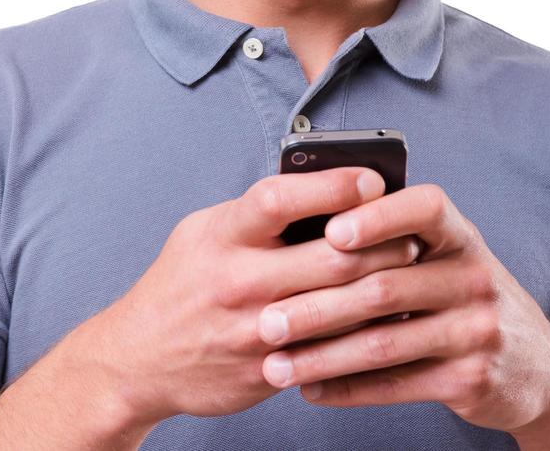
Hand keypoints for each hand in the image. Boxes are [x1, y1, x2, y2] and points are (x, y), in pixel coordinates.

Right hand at [81, 168, 423, 423]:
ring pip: (341, 309)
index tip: (371, 178)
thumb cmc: (180, 283)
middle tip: (411, 232)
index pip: (278, 199)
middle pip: (329, 256)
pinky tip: (388, 321)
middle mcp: (237, 282)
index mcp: (221, 237)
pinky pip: (332, 352)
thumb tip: (325, 188)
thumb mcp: (203, 233)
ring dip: (384, 290)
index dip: (330, 185)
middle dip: (381, 242)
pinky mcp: (268, 371)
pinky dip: (366, 334)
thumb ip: (255, 215)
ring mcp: (254, 331)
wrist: (139, 358)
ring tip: (410, 273)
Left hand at [255, 183, 549, 433]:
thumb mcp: (443, 257)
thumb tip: (299, 224)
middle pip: (384, 287)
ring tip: (274, 365)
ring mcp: (477, 330)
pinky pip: (397, 384)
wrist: (536, 369)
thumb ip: (389, 239)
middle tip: (265, 319)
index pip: (424, 207)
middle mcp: (474, 276)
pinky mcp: (471, 378)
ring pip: (383, 343)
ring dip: (321, 357)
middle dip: (316, 305)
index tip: (328, 231)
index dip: (378, 216)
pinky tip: (311, 389)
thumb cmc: (458, 296)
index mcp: (458, 235)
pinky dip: (348, 388)